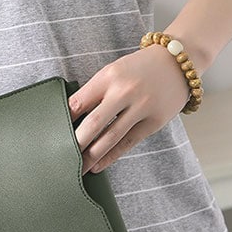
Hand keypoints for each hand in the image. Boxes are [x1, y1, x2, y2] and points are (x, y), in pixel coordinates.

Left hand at [69, 44, 190, 173]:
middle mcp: (125, 92)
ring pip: (110, 138)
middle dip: (75, 143)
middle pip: (93, 123)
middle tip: (61, 157)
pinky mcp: (153, 122)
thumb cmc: (137, 69)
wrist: (178, 62)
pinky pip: (127, 144)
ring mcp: (141, 108)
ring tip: (76, 168)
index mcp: (109, 76)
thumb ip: (94, 91)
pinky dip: (110, 157)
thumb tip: (70, 117)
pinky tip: (97, 166)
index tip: (52, 134)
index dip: (64, 120)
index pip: (79, 102)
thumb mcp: (113, 71)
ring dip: (91, 156)